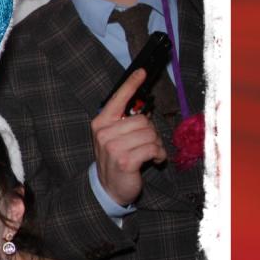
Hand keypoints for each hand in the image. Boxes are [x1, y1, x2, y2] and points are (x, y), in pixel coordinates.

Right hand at [91, 69, 168, 206]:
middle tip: (146, 145)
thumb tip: (143, 111)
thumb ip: (124, 123)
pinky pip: (152, 148)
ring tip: (149, 154)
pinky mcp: (125, 160)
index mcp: (101, 123)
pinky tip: (154, 160)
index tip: (142, 71)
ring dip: (156, 145)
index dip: (131, 84)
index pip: (118, 99)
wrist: (108, 188)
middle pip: (142, 120)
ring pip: (150, 134)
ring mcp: (113, 147)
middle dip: (151, 133)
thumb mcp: (114, 138)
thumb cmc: (115, 160)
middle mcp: (104, 133)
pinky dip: (158, 155)